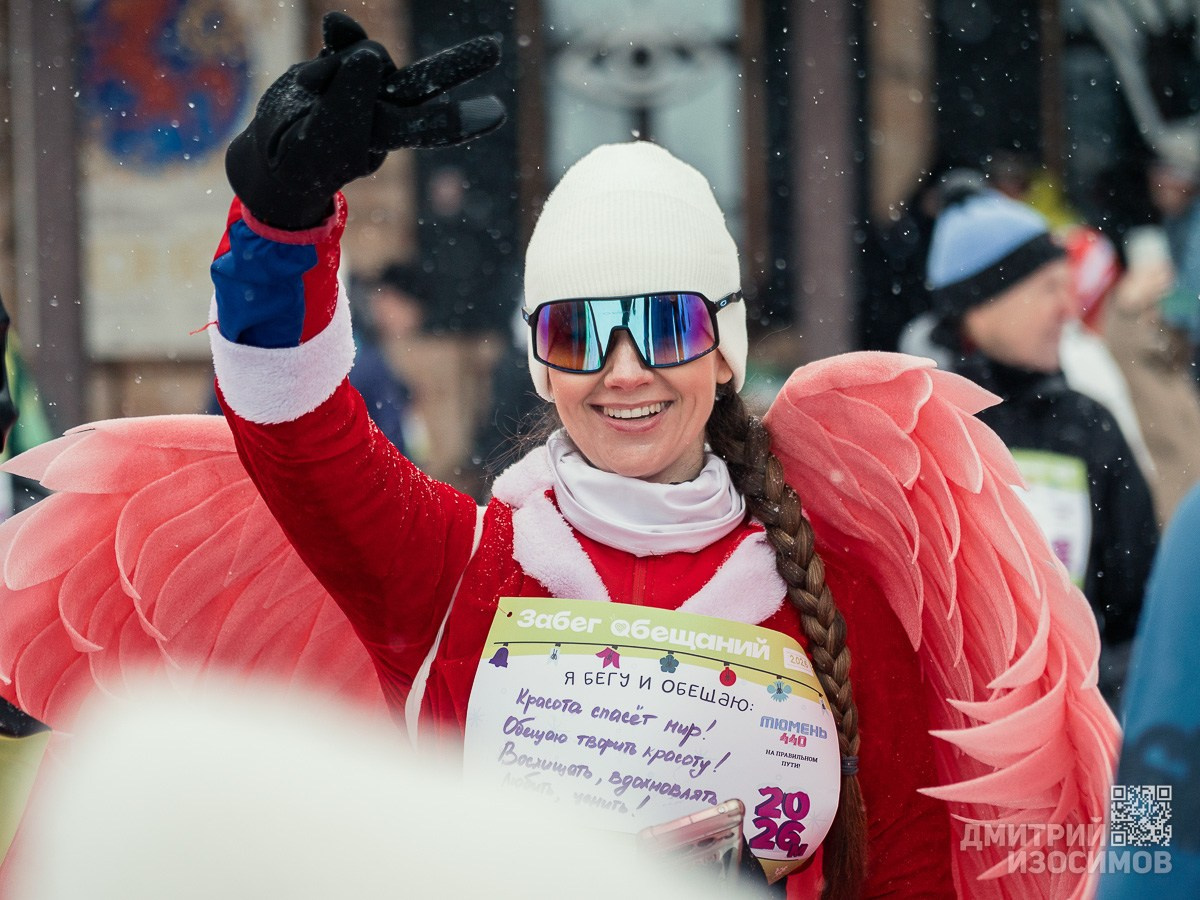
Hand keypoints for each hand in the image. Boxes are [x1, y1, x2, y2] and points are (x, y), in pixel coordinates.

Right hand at [226, 11, 505, 228]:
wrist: (271, 153)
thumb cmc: (301, 159)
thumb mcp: (322, 139)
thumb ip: (346, 99)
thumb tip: (369, 55)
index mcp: (387, 137)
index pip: (430, 126)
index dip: (461, 119)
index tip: (498, 113)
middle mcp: (384, 108)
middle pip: (425, 83)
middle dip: (458, 66)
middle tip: (495, 50)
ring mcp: (364, 83)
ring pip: (372, 55)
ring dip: (336, 66)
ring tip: (307, 85)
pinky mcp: (341, 64)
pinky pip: (349, 40)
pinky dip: (340, 35)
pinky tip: (333, 26)